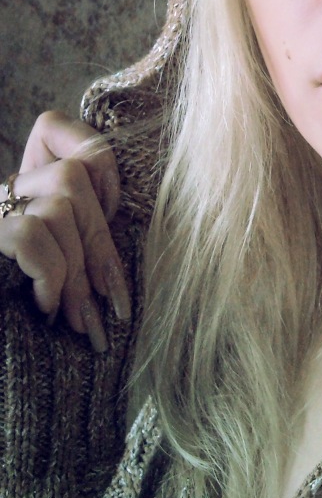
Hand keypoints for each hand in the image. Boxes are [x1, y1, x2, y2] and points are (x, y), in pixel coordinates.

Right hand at [0, 111, 130, 350]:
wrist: (4, 370)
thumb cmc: (29, 322)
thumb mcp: (71, 272)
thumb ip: (88, 236)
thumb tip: (133, 236)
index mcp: (24, 192)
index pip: (52, 127)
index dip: (95, 160)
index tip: (112, 213)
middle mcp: (2, 196)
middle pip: (72, 175)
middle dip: (100, 243)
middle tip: (109, 303)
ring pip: (58, 204)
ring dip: (78, 270)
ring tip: (77, 318)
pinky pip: (31, 235)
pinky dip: (50, 275)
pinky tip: (45, 308)